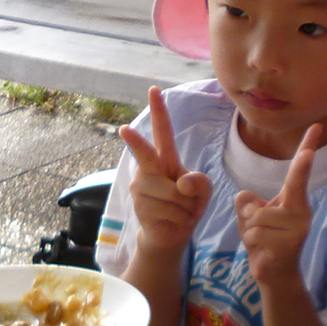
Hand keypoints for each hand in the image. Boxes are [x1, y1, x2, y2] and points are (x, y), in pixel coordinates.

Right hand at [120, 86, 212, 255]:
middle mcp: (148, 170)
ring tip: (180, 211)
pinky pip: (173, 212)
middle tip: (124, 129)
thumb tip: (181, 182)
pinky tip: (173, 221)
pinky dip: (182, 219)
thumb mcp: (202, 191)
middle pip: (144, 154)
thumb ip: (200, 182)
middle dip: (135, 142)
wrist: (171, 235)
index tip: (154, 90)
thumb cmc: (186, 206)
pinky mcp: (141, 208)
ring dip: (187, 207)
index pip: (162, 133)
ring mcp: (141, 189)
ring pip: (175, 194)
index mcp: (165, 160)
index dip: (159, 112)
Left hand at [235, 124, 321, 288]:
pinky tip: (263, 251)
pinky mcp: (290, 245)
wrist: (275, 275)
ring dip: (249, 231)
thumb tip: (246, 199)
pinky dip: (251, 243)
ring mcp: (298, 229)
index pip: (300, 172)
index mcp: (295, 201)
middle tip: (258, 229)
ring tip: (261, 242)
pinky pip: (255, 234)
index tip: (316, 126)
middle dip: (251, 218)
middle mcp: (301, 212)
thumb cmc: (265, 240)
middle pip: (268, 199)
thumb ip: (247, 202)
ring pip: (256, 219)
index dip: (307, 148)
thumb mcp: (252, 215)